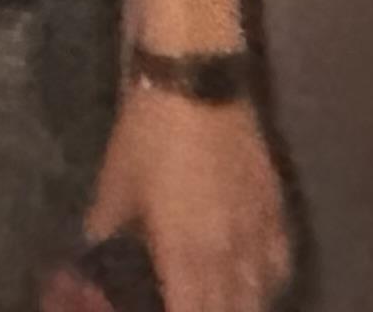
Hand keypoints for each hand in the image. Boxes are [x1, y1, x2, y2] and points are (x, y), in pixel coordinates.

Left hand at [86, 86, 289, 311]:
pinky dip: (267, 282)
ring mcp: (258, 232)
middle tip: (190, 303)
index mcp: (186, 253)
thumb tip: (92, 257)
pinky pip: (280, 264)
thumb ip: (106, 231)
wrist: (196, 82)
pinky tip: (255, 282)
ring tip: (221, 301)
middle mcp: (229, 254)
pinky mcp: (276, 208)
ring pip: (261, 294)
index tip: (168, 311)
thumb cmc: (148, 135)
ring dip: (240, 304)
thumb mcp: (116, 185)